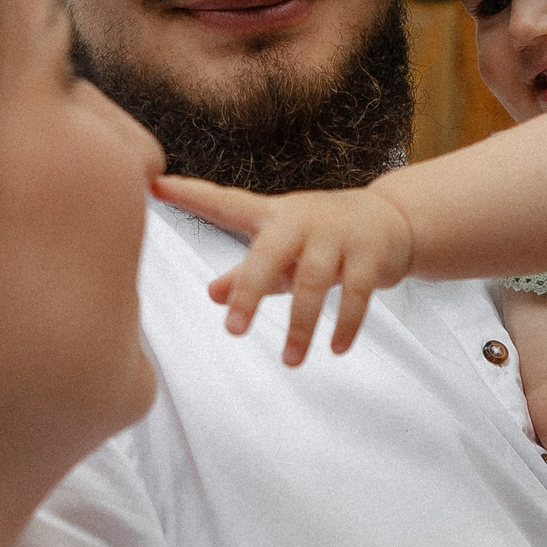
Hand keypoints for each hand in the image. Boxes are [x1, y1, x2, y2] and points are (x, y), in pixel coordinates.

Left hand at [157, 175, 415, 364]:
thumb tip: (210, 294)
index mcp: (272, 216)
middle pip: (269, 254)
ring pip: (315, 282)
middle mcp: (301, 221)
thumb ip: (246, 272)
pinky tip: (335, 349)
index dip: (191, 195)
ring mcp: (338, 236)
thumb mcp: (282, 248)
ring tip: (290, 361)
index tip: (154, 185)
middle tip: (233, 330)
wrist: (392, 219)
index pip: (225, 203)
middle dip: (250, 292)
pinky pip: (357, 294)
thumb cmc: (321, 236)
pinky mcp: (371, 254)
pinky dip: (346, 324)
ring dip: (303, 325)